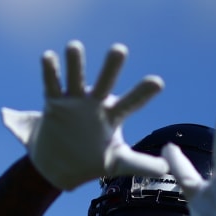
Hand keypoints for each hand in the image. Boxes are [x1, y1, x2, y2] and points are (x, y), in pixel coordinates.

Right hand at [1, 41, 167, 190]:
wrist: (57, 168)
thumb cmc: (91, 163)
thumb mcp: (117, 163)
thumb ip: (140, 164)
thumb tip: (166, 169)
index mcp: (112, 116)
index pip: (130, 103)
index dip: (143, 93)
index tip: (158, 82)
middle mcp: (94, 103)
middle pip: (104, 82)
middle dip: (111, 67)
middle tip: (119, 49)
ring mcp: (73, 101)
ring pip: (75, 79)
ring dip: (75, 64)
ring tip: (74, 46)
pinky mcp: (54, 103)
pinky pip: (52, 85)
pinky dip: (50, 72)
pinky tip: (49, 56)